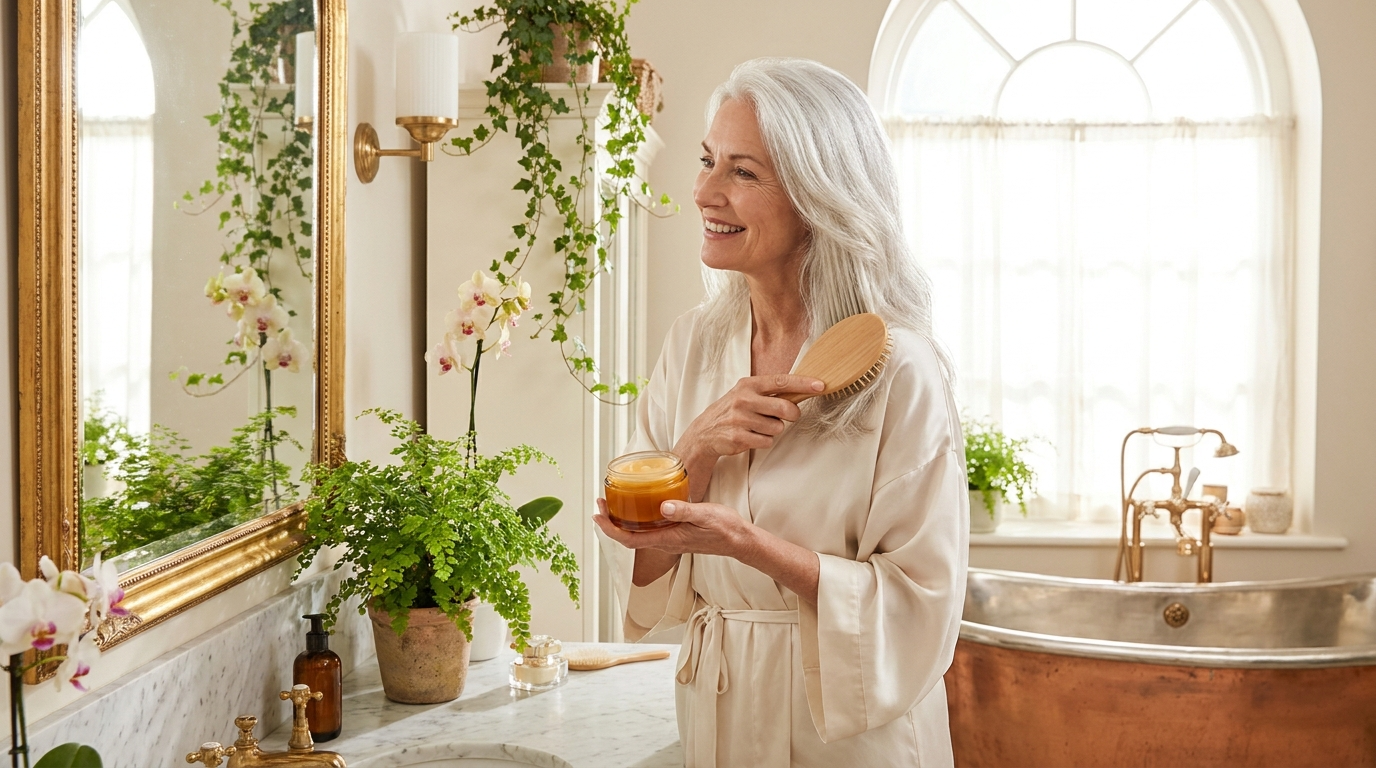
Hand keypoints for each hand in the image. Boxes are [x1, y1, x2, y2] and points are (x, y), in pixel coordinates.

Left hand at [594, 497, 820, 604]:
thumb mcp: (705, 516)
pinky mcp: (675, 534)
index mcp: (668, 539)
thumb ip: (684, 511)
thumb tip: (663, 507)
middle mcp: (665, 542)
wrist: (739, 540)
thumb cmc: (724, 529)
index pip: (630, 538)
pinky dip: (637, 520)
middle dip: (610, 522)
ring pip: (637, 534)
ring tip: (613, 503)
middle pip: (628, 537)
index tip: (598, 514)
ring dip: (622, 521)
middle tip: (601, 503)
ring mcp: (669, 539)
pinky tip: (638, 506)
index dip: (610, 528)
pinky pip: (649, 530)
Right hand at [673, 374, 823, 498]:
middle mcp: (744, 399)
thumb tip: (802, 390)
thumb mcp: (747, 394)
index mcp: (748, 384)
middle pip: (784, 407)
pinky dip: (763, 441)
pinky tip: (751, 436)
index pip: (781, 381)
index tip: (820, 385)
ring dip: (773, 430)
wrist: (705, 431)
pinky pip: (767, 441)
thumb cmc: (732, 410)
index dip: (803, 383)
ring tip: (758, 427)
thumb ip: (770, 392)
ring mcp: (740, 419)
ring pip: (777, 427)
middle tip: (788, 416)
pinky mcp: (739, 437)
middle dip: (791, 414)